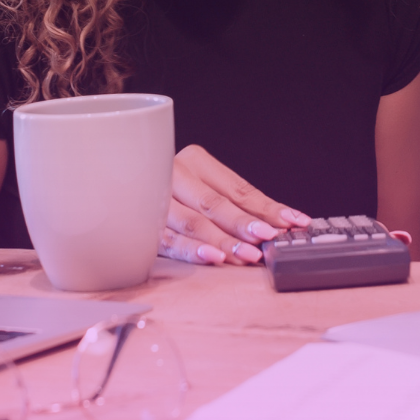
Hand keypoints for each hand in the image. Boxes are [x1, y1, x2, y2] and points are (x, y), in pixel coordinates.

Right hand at [160, 143, 310, 265]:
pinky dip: (193, 251)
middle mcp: (174, 176)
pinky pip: (170, 241)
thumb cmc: (181, 190)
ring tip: (248, 256)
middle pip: (214, 204)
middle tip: (268, 239)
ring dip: (223, 242)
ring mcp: (157, 202)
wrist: (128, 183)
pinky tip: (213, 258)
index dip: (266, 207)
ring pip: (193, 224)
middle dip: (244, 224)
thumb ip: (239, 204)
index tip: (291, 221)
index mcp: (195, 161)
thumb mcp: (210, 186)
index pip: (237, 188)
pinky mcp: (145, 228)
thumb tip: (280, 225)